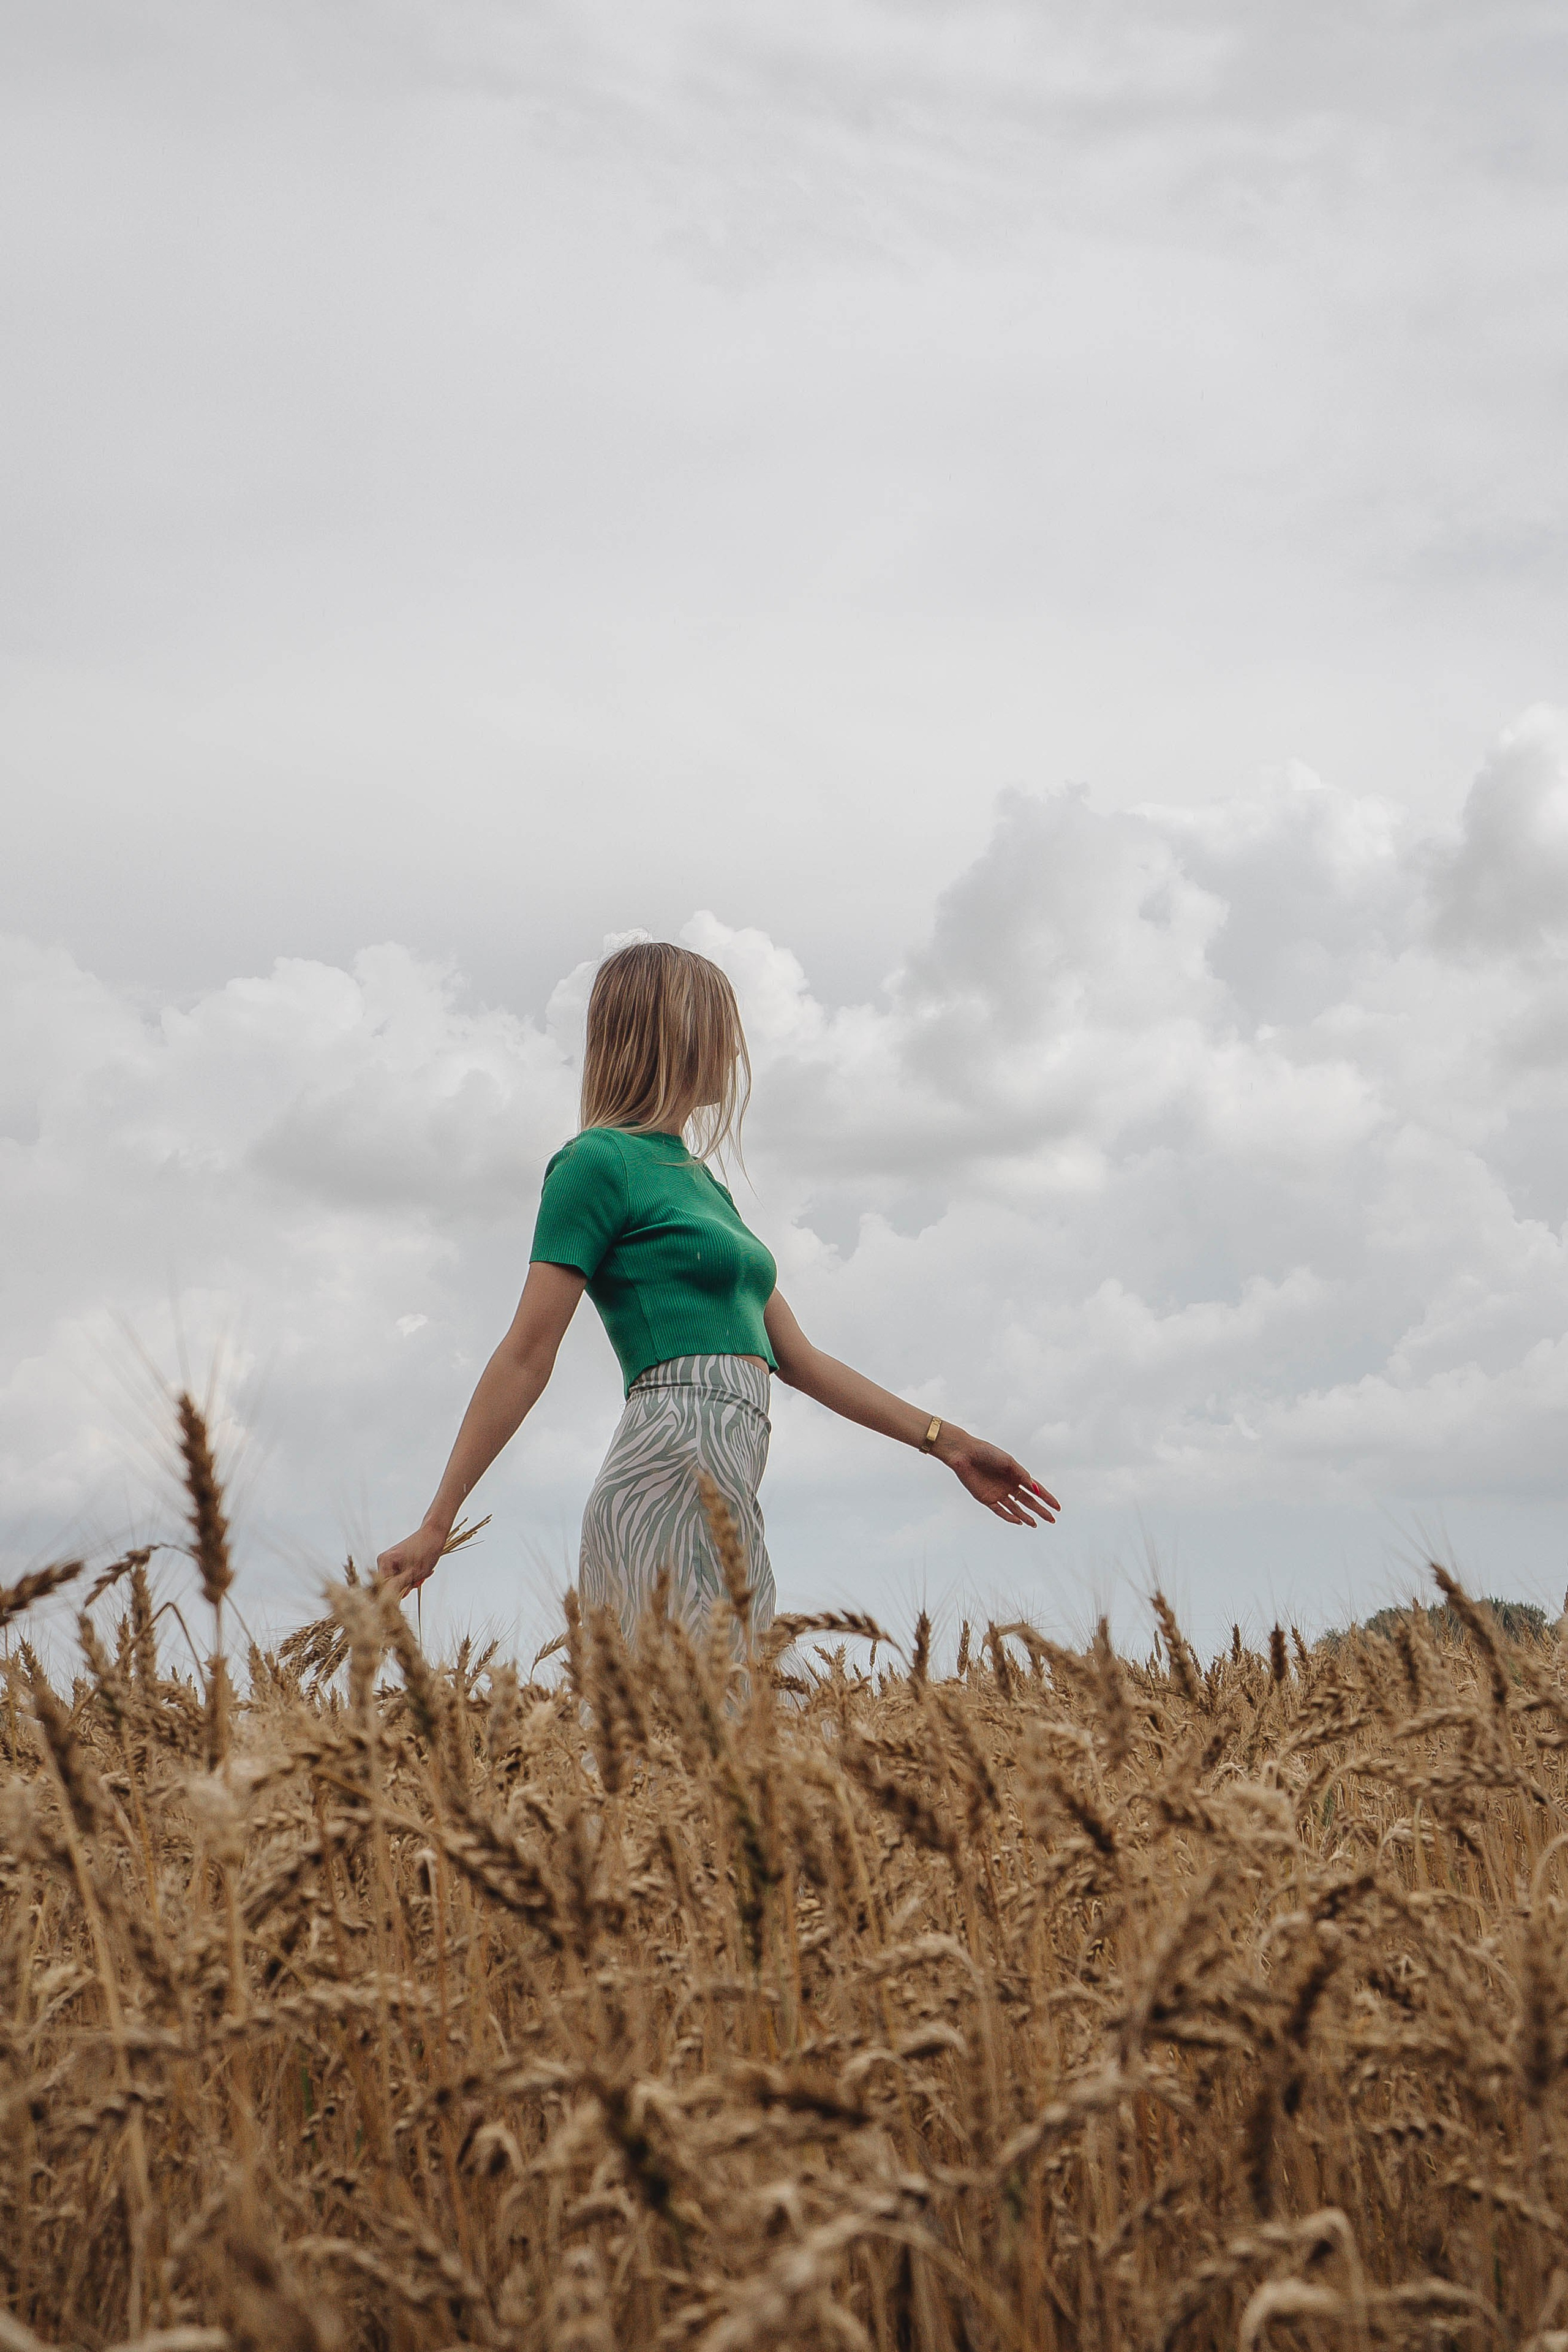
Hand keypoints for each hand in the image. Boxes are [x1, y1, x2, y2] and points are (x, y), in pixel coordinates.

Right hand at [376, 1523, 447, 1600]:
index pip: (382, 1587)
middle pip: (389, 1585)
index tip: (407, 1593)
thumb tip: (390, 1600)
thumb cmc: (427, 1549)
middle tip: (417, 1581)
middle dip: (405, 1586)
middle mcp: (383, 1561)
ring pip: (397, 1581)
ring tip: (421, 1574)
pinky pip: (401, 1575)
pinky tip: (421, 1572)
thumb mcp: (414, 1572)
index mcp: (384, 1562)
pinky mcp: (396, 1561)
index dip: (394, 1594)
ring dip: (410, 1581)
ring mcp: (389, 1561)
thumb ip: (400, 1586)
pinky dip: (411, 1576)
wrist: (434, 1533)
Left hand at [939, 1430, 1058, 1526]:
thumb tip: (1036, 1491)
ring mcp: (998, 1493)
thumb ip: (1022, 1476)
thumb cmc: (987, 1453)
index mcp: (1016, 1475)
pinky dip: (1009, 1517)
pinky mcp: (986, 1499)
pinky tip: (1019, 1521)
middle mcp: (1009, 1485)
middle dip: (1040, 1510)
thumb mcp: (1008, 1462)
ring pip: (1015, 1508)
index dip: (1047, 1498)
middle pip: (1028, 1501)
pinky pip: (1000, 1511)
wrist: (965, 1454)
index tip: (1057, 1507)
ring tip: (1036, 1524)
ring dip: (1025, 1516)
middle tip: (1052, 1519)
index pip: (1035, 1489)